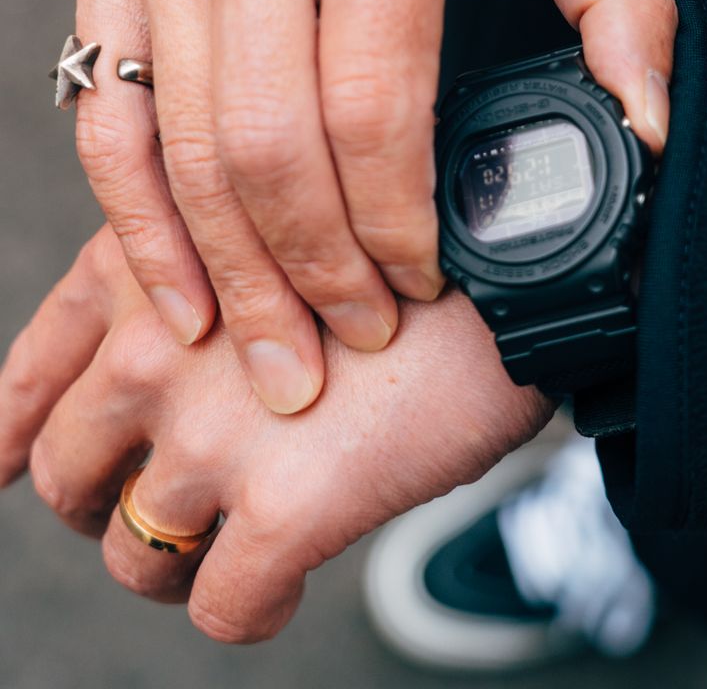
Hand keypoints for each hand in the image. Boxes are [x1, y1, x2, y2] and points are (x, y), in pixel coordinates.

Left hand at [0, 226, 550, 641]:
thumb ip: (190, 293)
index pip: (34, 367)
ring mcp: (211, 429)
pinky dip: (249, 610)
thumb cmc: (404, 250)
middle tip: (158, 513)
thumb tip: (140, 386)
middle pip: (65, 470)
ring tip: (231, 550)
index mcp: (150, 266)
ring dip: (173, 566)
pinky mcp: (284, 506)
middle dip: (101, 503)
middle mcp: (156, 344)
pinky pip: (221, 607)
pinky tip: (289, 584)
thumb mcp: (264, 236)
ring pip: (133, 553)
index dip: (9, 425)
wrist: (516, 264)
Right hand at [73, 0, 675, 413]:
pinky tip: (182, 299)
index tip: (417, 287)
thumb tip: (644, 132)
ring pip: (183, 146)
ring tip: (275, 355)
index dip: (394, 222)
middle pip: (266, 140)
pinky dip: (139, 226)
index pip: (374, 101)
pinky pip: (107, 121)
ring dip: (230, 274)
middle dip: (309, 272)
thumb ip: (624, 7)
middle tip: (345, 348)